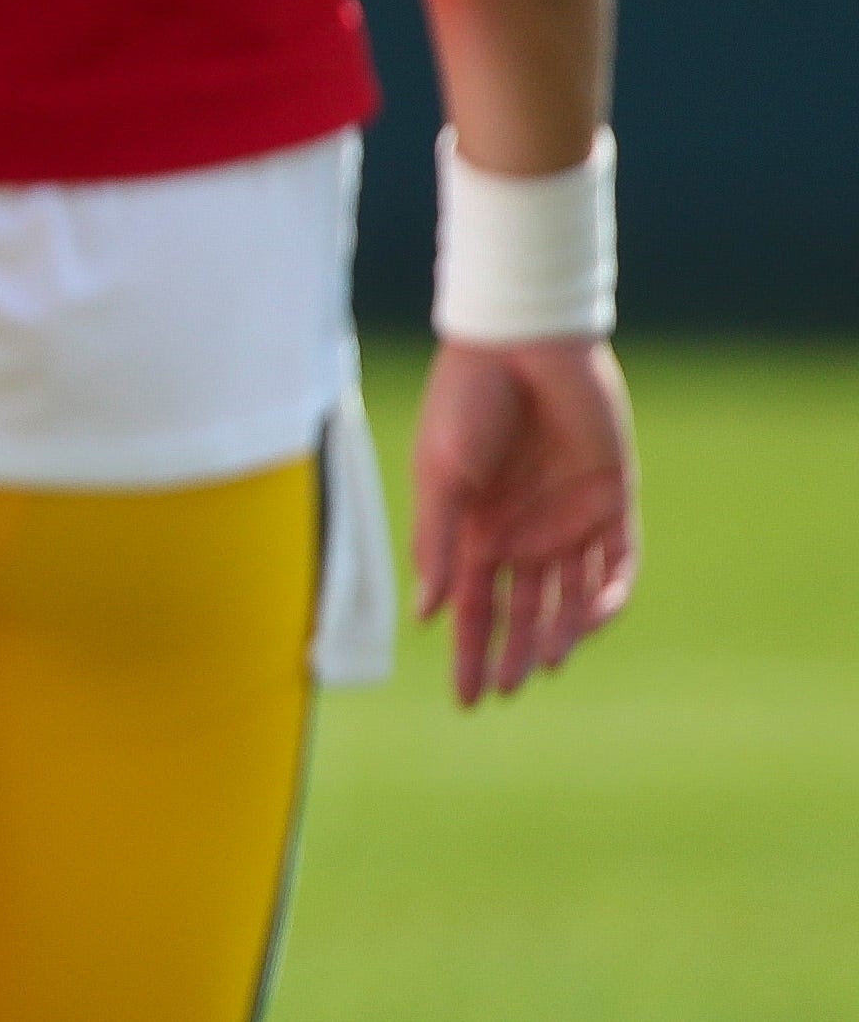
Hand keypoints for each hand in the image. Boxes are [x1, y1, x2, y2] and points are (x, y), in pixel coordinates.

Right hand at [411, 336, 638, 706]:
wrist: (520, 343)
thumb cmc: (466, 402)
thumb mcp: (440, 473)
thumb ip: (436, 540)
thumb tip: (428, 612)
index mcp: (471, 526)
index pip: (471, 606)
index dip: (467, 652)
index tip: (464, 701)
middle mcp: (519, 530)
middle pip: (519, 610)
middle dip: (511, 653)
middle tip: (503, 692)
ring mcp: (566, 517)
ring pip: (568, 596)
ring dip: (557, 633)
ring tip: (545, 665)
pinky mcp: (611, 498)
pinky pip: (616, 562)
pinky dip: (607, 595)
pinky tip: (592, 618)